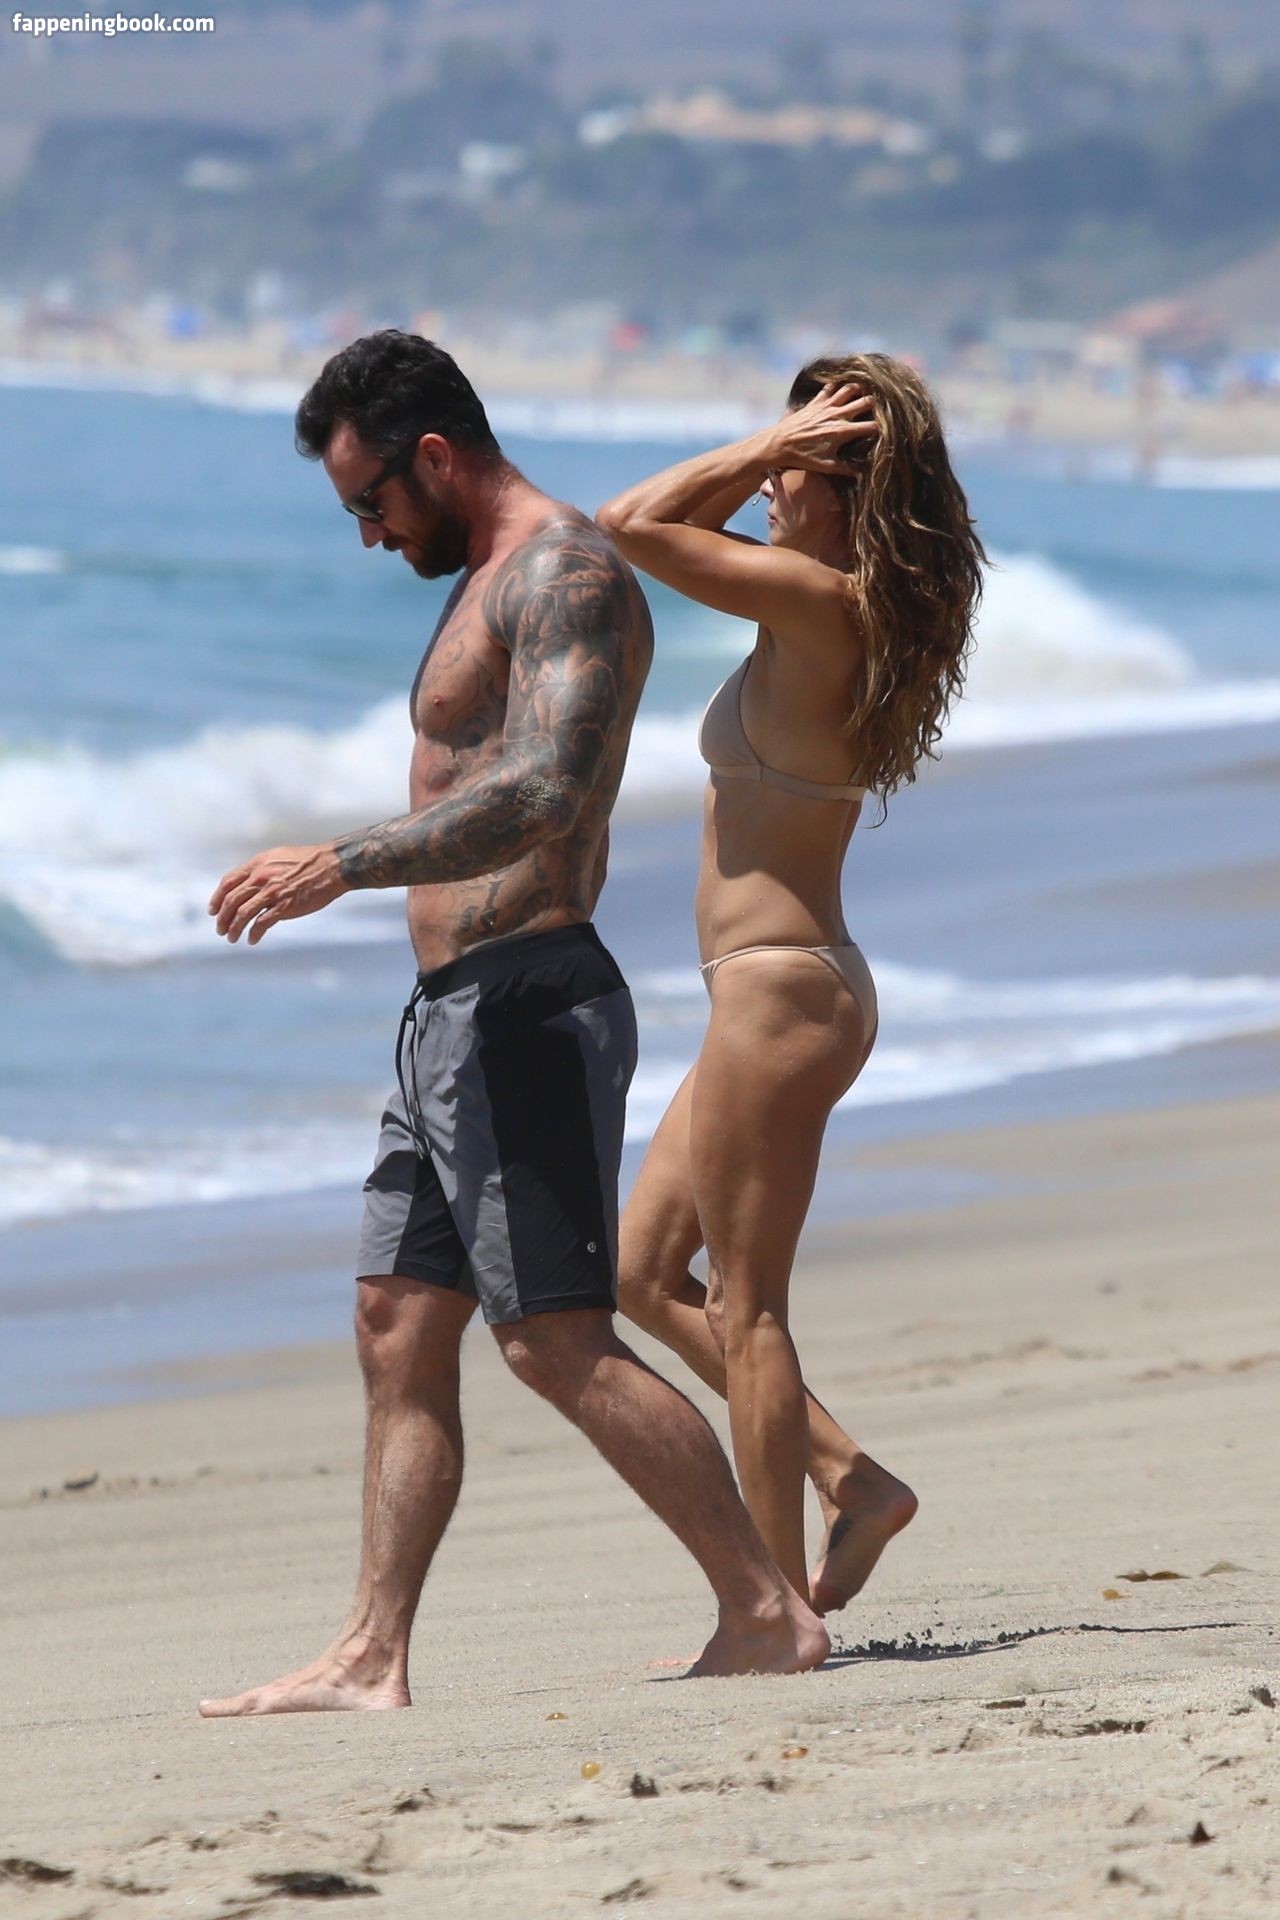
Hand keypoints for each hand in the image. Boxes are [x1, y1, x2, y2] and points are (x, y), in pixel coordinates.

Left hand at [208, 843, 348, 945]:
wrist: (332, 866)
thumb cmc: (309, 861)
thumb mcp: (279, 857)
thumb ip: (262, 869)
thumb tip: (249, 883)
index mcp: (258, 864)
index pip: (228, 882)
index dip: (217, 898)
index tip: (213, 911)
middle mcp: (261, 877)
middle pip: (231, 900)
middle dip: (222, 918)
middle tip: (220, 929)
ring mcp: (272, 892)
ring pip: (242, 914)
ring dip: (233, 928)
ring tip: (231, 938)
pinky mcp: (285, 906)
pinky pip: (262, 923)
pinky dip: (254, 933)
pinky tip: (252, 940)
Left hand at [767, 381, 876, 472]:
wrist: (780, 443)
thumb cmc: (803, 457)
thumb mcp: (826, 466)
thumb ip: (845, 469)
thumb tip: (860, 475)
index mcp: (843, 431)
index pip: (870, 426)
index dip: (880, 428)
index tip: (884, 430)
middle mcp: (838, 414)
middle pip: (865, 402)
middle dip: (875, 404)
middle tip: (879, 406)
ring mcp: (827, 405)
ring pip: (850, 389)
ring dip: (860, 389)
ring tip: (865, 391)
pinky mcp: (816, 401)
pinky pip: (831, 386)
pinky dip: (839, 383)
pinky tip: (843, 384)